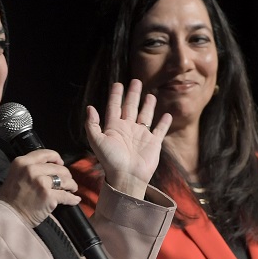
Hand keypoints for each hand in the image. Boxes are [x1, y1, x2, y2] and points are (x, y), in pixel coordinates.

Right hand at [0, 149, 80, 227]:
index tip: (61, 163)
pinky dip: (72, 198)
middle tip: (67, 181)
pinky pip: (66, 196)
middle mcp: (32, 169)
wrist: (7, 216)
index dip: (56, 158)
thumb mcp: (15, 175)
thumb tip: (51, 168)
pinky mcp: (49, 196)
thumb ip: (30, 169)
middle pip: (58, 168)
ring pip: (65, 180)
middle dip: (66, 175)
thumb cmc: (10, 199)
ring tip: (72, 189)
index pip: (45, 154)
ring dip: (71, 185)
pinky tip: (75, 200)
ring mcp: (41, 182)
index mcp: (22, 162)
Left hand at [84, 79, 170, 198]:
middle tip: (136, 81)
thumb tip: (90, 107)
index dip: (116, 95)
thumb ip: (92, 124)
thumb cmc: (111, 160)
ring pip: (145, 116)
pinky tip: (167, 115)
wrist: (127, 177)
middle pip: (130, 107)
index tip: (118, 84)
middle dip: (133, 95)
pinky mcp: (153, 143)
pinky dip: (164, 122)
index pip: (114, 107)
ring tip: (150, 95)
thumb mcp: (97, 141)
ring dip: (148, 106)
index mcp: (114, 127)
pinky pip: (160, 130)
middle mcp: (128, 129)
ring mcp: (141, 136)